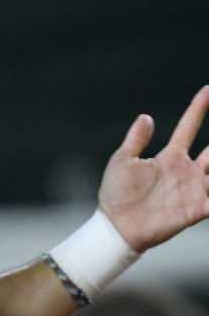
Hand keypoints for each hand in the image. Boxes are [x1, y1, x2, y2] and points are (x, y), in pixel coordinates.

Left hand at [98, 85, 208, 252]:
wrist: (116, 225)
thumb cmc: (116, 194)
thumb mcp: (123, 161)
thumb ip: (136, 139)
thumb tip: (145, 117)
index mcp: (169, 158)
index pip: (188, 128)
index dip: (198, 109)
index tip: (207, 90)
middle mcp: (186, 171)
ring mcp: (194, 189)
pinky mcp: (197, 208)